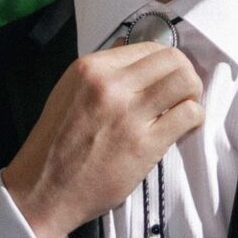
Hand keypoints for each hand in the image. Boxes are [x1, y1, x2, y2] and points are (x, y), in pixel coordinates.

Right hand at [2, 42, 203, 237]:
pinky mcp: (144, 144)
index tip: (166, 76)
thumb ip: (100, 72)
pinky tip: (185, 126)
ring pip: (185, 82)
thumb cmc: (55, 145)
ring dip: (193, 93)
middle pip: (172, 59)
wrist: (43, 190)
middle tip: (183, 90)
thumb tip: (127, 47)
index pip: (147, 47)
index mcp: (90, 68)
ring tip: (186, 106)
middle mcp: (110, 85)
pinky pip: (187, 115)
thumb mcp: (68, 93)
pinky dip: (194, 118)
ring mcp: (128, 114)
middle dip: (185, 72)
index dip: (164, 61)